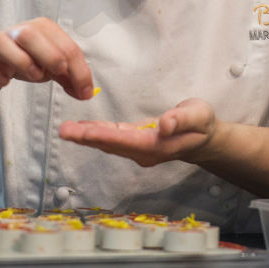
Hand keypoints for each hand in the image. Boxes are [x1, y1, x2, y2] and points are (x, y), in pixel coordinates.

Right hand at [0, 17, 94, 99]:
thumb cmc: (22, 59)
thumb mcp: (49, 65)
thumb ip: (69, 76)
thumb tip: (87, 92)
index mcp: (40, 29)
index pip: (64, 45)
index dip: (79, 70)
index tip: (85, 92)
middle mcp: (15, 32)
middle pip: (30, 34)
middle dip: (49, 56)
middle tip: (57, 74)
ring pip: (0, 43)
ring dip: (20, 63)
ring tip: (31, 76)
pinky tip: (2, 82)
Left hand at [58, 97, 216, 166]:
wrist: (204, 138)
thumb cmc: (202, 124)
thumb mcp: (198, 116)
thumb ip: (181, 120)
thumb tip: (163, 124)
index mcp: (157, 146)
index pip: (126, 141)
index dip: (103, 136)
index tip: (83, 132)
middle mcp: (143, 152)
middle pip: (111, 145)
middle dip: (86, 138)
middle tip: (64, 131)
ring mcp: (138, 150)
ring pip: (109, 143)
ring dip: (87, 136)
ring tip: (67, 130)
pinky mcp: (135, 143)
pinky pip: (112, 139)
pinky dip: (96, 134)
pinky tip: (83, 130)